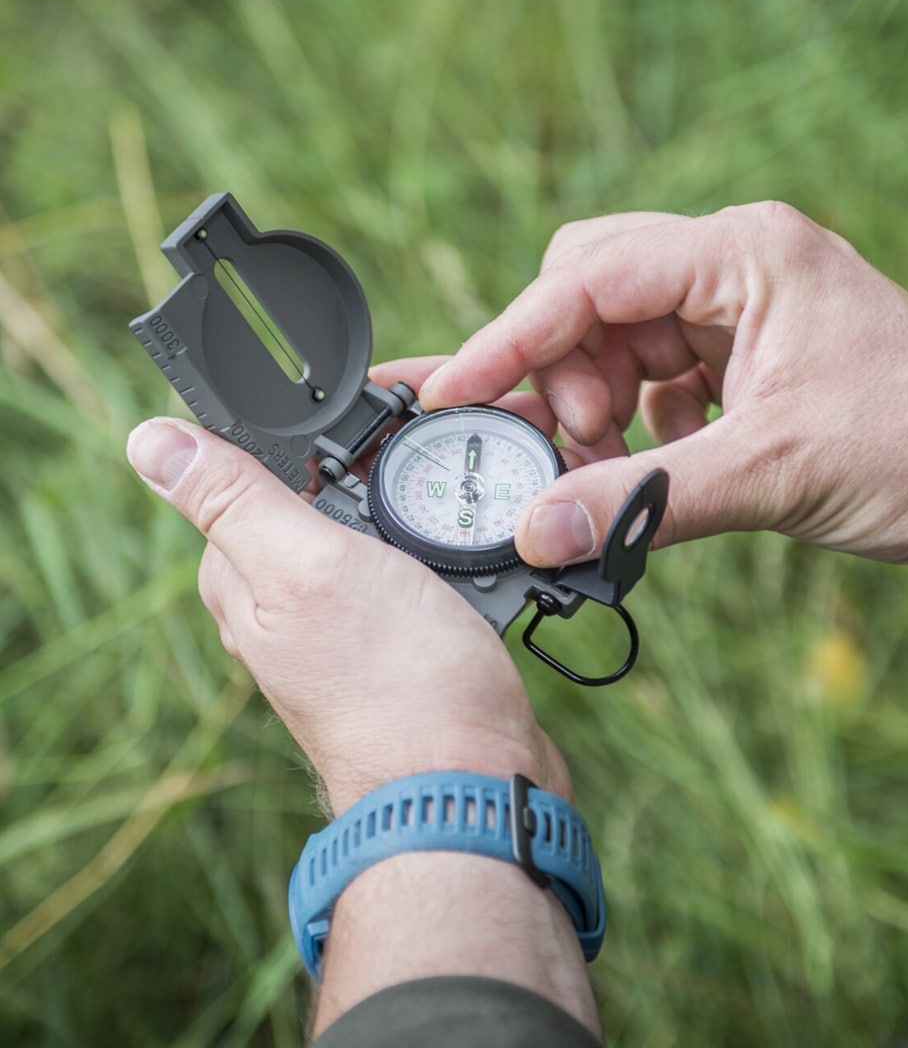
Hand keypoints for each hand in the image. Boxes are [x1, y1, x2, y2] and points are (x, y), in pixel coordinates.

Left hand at [125, 404, 569, 816]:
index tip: (366, 413)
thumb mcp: (307, 565)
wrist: (472, 779)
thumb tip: (150, 440)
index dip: (307, 434)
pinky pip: (416, 571)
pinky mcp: (400, 643)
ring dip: (415, 508)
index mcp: (245, 579)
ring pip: (375, 534)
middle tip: (428, 452)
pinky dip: (442, 549)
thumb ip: (235, 500)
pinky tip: (471, 548)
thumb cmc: (393, 681)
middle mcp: (285, 605)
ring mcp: (345, 627)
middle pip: (319, 499)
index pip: (253, 471)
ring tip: (459, 496)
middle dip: (369, 469)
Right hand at [418, 202, 907, 576]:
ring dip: (594, 408)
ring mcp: (741, 317)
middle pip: (590, 297)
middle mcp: (736, 269)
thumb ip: (645, 498)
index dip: (511, 337)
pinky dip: (634, 428)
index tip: (452, 395)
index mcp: (745, 252)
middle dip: (558, 372)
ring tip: (611, 471)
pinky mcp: (748, 367)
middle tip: (567, 450)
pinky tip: (657, 471)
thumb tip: (538, 530)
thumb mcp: (776, 472)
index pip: (589, 276)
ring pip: (616, 344)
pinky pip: (654, 384)